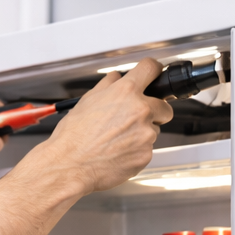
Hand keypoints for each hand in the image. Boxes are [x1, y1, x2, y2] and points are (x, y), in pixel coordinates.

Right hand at [21, 59, 174, 198]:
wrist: (70, 166)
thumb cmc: (74, 137)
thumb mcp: (86, 101)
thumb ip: (107, 85)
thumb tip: (115, 78)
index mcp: (126, 92)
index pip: (151, 68)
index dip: (153, 71)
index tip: (154, 75)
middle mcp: (140, 110)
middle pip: (164, 105)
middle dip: (153, 111)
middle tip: (133, 120)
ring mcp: (146, 133)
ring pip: (154, 130)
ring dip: (141, 133)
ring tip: (116, 140)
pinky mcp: (146, 154)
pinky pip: (147, 149)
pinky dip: (135, 150)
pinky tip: (117, 152)